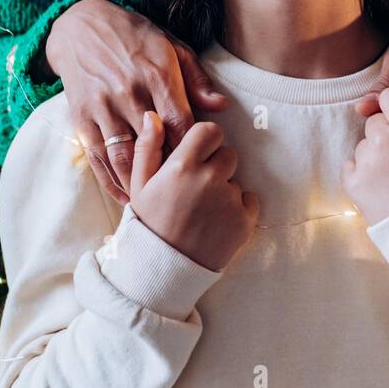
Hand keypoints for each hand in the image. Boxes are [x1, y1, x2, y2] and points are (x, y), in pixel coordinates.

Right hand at [44, 0, 228, 204]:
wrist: (81, 27)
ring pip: (124, 158)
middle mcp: (129, 94)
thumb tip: (220, 107)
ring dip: (141, 184)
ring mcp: (103, 109)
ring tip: (159, 204)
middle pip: (154, 147)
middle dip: (170, 174)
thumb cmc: (134, 36)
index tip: (205, 168)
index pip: (180, 124)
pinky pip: (98, 158)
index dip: (193, 150)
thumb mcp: (171, 46)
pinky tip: (127, 196)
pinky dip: (112, 182)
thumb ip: (196, 80)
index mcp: (157, 76)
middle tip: (186, 195)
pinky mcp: (82, 119)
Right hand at [128, 112, 259, 271]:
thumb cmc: (148, 225)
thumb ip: (147, 148)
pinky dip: (238, 209)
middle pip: (227, 154)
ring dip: (224, 189)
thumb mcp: (138, 186)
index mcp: (181, 166)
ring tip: (202, 211)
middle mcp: (208, 180)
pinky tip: (217, 222)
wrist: (162, 271)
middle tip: (197, 188)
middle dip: (215, 165)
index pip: (210, 131)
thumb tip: (154, 116)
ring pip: (236, 180)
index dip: (204, 142)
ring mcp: (228, 201)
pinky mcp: (244, 222)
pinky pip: (250, 201)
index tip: (196, 157)